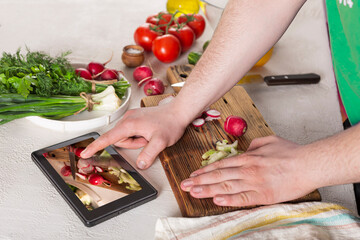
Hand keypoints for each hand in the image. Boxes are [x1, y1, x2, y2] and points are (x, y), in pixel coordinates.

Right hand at [81, 104, 187, 168]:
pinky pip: (130, 132)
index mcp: (129, 124)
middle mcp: (128, 119)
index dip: (95, 146)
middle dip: (132, 145)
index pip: (108, 138)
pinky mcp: (135, 119)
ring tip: (149, 136)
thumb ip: (149, 154)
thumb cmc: (170, 123)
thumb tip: (140, 164)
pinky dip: (138, 136)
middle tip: (147, 141)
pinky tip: (149, 133)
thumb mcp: (161, 142)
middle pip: (119, 140)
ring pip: (125, 137)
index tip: (84, 152)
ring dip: (136, 141)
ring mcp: (131, 118)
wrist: (178, 112)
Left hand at [180, 136, 317, 206]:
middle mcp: (247, 170)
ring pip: (226, 187)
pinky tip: (216, 201)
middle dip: (199, 181)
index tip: (193, 175)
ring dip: (208, 190)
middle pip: (219, 176)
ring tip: (193, 193)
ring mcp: (254, 183)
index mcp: (248, 157)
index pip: (221, 165)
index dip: (205, 171)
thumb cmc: (291, 152)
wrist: (309, 164)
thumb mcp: (269, 141)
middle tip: (184, 185)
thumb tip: (245, 149)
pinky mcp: (264, 195)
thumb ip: (254, 145)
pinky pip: (243, 198)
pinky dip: (228, 200)